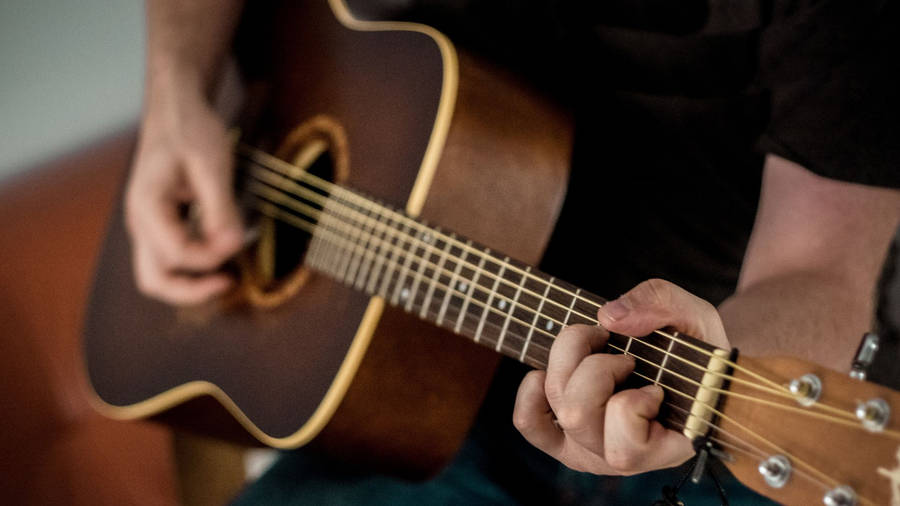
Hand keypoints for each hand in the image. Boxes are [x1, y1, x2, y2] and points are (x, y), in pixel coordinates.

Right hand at [125, 85, 243, 304]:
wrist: (175, 109)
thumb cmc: (190, 130)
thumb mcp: (212, 164)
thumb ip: (220, 207)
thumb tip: (233, 245)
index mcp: (147, 207)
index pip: (178, 255)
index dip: (213, 256)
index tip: (239, 240)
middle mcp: (140, 222)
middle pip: (154, 280)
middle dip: (192, 290)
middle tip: (230, 282)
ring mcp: (147, 226)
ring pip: (159, 274)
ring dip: (192, 282)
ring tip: (227, 274)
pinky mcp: (160, 224)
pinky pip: (170, 258)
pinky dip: (193, 266)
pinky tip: (220, 253)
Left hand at [513, 278, 729, 474]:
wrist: (685, 364)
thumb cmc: (695, 348)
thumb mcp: (694, 316)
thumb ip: (662, 305)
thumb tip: (608, 317)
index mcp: (664, 448)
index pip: (626, 448)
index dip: (633, 404)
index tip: (655, 384)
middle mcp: (621, 458)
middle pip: (577, 416)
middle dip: (597, 367)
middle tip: (625, 355)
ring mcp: (588, 449)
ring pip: (556, 408)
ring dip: (569, 363)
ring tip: (598, 349)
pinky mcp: (562, 437)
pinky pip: (529, 422)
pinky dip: (531, 391)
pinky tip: (551, 370)